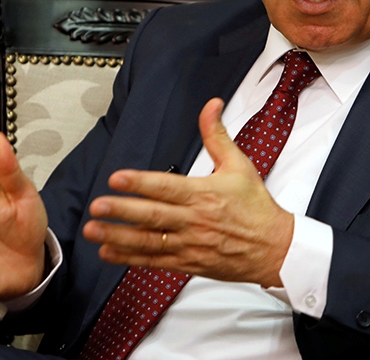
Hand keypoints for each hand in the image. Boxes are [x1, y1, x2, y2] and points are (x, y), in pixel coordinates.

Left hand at [83, 98, 294, 286]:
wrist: (275, 248)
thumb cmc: (256, 207)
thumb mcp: (239, 165)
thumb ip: (217, 135)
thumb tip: (211, 105)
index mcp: (204, 194)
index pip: (167, 187)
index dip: (140, 183)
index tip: (117, 178)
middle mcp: (194, 220)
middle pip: (153, 215)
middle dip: (122, 211)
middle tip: (97, 206)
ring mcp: (190, 244)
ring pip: (149, 241)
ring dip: (119, 236)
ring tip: (94, 230)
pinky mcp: (188, 263)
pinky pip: (155, 261)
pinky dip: (131, 258)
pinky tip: (110, 252)